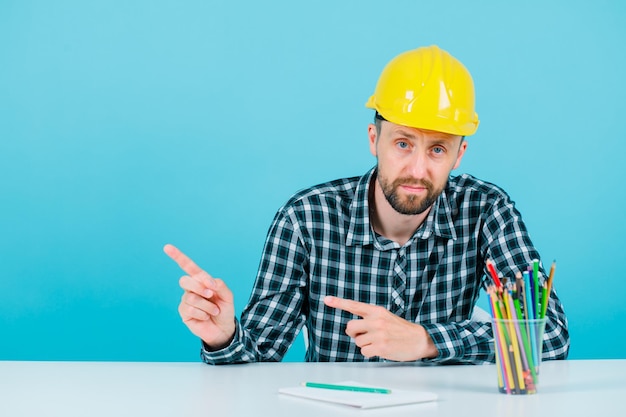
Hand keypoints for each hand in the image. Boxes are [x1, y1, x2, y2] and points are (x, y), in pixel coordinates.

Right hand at [164, 244, 235, 348]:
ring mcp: (186, 301)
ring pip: (191, 297)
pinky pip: (190, 309)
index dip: (178, 257)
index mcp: (201, 280)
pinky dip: (202, 313)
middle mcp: (191, 289)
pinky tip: (206, 317)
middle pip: (185, 280)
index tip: (167, 247)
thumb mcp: (227, 296)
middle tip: (211, 293)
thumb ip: (220, 285)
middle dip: (199, 286)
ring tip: (214, 311)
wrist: (224, 328)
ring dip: (207, 305)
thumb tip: (209, 282)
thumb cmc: (225, 309)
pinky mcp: (184, 313)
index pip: (188, 266)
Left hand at [323, 296, 437, 360]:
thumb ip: (369, 318)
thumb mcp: (385, 317)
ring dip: (365, 344)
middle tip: (364, 335)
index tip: (326, 299)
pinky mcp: (380, 347)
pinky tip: (381, 349)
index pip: (354, 305)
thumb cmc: (400, 329)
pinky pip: (364, 351)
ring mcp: (378, 334)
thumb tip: (352, 327)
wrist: (419, 339)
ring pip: (357, 341)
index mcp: (376, 311)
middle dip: (354, 333)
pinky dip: (370, 353)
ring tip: (379, 342)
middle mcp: (376, 320)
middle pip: (350, 327)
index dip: (338, 302)